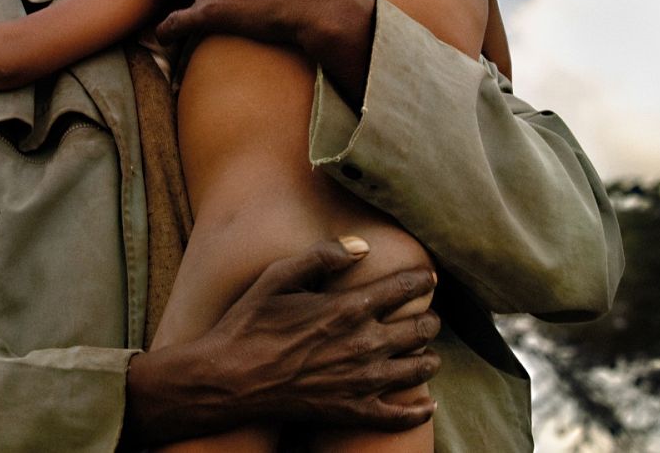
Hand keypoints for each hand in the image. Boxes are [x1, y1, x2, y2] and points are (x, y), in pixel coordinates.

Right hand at [124, 239, 440, 444]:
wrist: (230, 379)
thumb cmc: (249, 324)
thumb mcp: (278, 277)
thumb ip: (322, 256)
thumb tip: (362, 245)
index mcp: (348, 308)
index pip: (403, 288)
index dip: (422, 280)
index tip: (429, 278)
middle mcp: (364, 344)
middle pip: (419, 329)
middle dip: (429, 321)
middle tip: (429, 318)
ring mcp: (362, 381)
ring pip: (419, 369)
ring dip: (429, 359)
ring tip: (427, 354)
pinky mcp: (353, 411)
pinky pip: (400, 415)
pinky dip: (419, 411)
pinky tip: (426, 405)